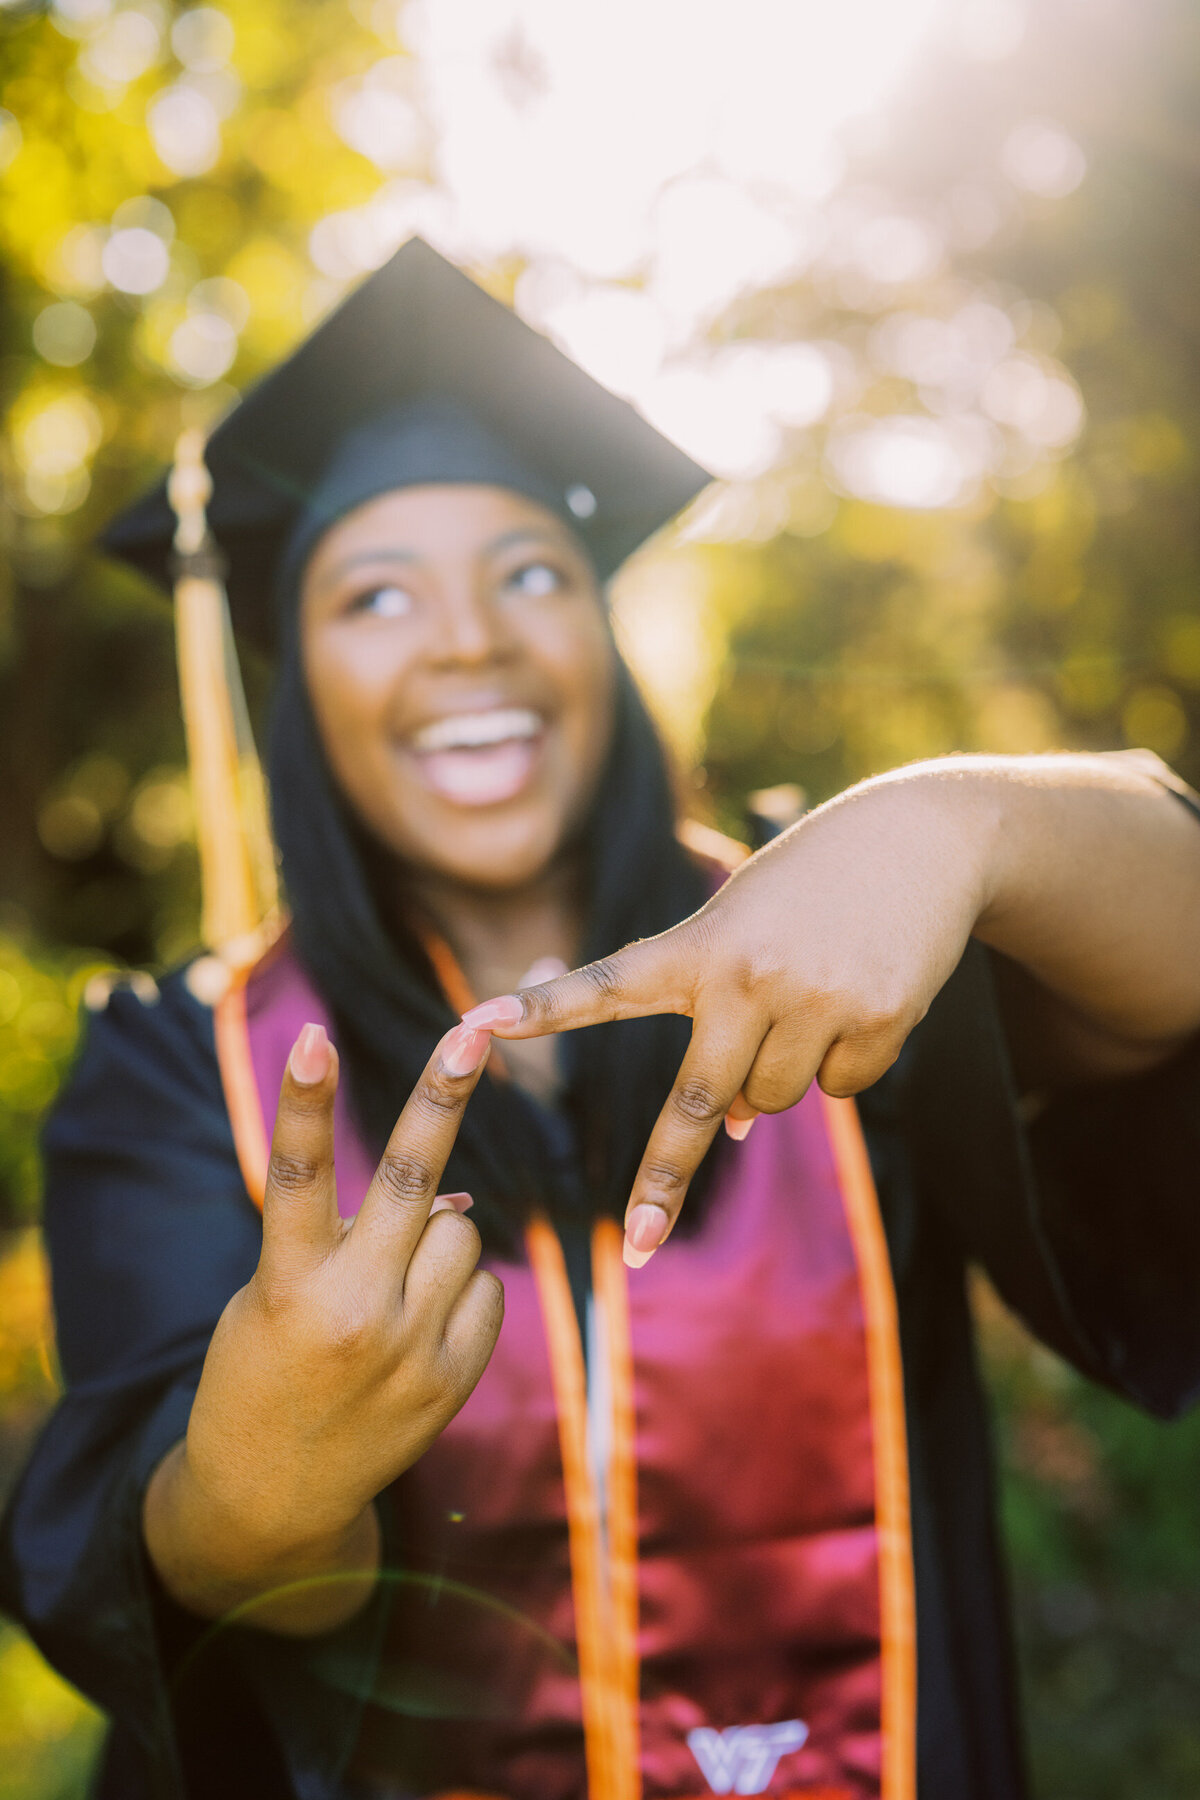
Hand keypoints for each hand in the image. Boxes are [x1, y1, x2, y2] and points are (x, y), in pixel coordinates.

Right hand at [143, 1018, 502, 1631]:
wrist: (275, 1497)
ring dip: (435, 1233)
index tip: (315, 1034)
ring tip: (391, 1283)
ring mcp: (412, 1350)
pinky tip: (420, 1323)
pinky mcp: (454, 1381)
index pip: (297, 1175)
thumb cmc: (262, 1369)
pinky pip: (483, 1287)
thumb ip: (345, 1238)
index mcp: (287, 1287)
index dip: (304, 1102)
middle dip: (443, 1095)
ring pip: (461, 1230)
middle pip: (412, 1181)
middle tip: (473, 1028)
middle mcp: (354, 1314)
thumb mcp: (274, 1296)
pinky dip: (458, 1285)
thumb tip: (453, 1193)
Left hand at [463, 770, 998, 1264]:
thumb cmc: (811, 885)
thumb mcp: (742, 925)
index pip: (607, 986)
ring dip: (780, 1080)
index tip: (474, 1027)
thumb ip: (718, 1019)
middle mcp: (748, 975)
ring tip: (809, 998)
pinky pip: (843, 1086)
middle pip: (702, 1102)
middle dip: (664, 1179)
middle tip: (638, 1245)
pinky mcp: (878, 1016)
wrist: (923, 838)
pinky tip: (861, 997)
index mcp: (698, 946)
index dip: (544, 1010)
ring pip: (775, 1099)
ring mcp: (815, 997)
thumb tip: (736, 1127)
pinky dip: (847, 1062)